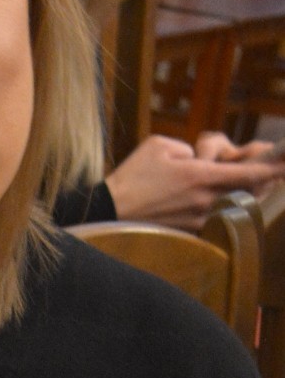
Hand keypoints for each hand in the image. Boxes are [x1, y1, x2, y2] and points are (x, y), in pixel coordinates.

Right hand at [104, 132, 284, 227]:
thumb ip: (188, 148)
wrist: (109, 210)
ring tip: (230, 187)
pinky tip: (204, 202)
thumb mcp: (160, 145)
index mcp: (200, 175)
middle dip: (258, 183)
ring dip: (234, 196)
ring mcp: (197, 219)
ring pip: (229, 206)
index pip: (248, 174)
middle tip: (267, 174)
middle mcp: (204, 200)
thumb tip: (198, 159)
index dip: (273, 169)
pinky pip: (212, 217)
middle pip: (245, 193)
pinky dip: (215, 208)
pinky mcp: (188, 231)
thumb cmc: (132, 176)